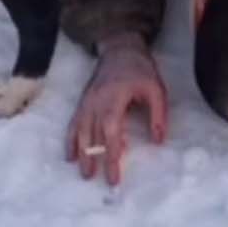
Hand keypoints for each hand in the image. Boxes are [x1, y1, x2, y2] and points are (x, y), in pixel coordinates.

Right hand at [66, 34, 167, 185]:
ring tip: (82, 171)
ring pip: (79, 129)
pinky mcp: (83, 101)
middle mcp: (96, 101)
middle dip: (92, 158)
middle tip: (93, 179)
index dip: (110, 155)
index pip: (110, 131)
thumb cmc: (140, 70)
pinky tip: (70, 153)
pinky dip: (70, 138)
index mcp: (113, 98)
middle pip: (91, 134)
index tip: (114, 175)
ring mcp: (86, 101)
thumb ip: (158, 115)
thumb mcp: (156, 90)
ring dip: (80, 151)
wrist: (120, 48)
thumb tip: (157, 141)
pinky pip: (74, 122)